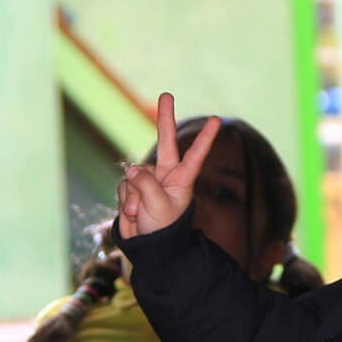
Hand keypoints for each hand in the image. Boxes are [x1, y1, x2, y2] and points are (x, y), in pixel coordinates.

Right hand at [116, 92, 220, 238]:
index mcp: (182, 179)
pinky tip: (133, 214)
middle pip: (165, 142)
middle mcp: (166, 175)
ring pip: (134, 175)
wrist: (147, 247)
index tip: (217, 120)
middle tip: (167, 94)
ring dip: (133, 196)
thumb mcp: (158, 206)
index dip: (206, 138)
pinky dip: (125, 200)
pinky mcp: (133, 188)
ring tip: (141, 214)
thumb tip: (132, 170)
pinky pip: (124, 186)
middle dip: (165, 118)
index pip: (196, 155)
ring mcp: (149, 180)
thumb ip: (146, 183)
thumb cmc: (162, 228)